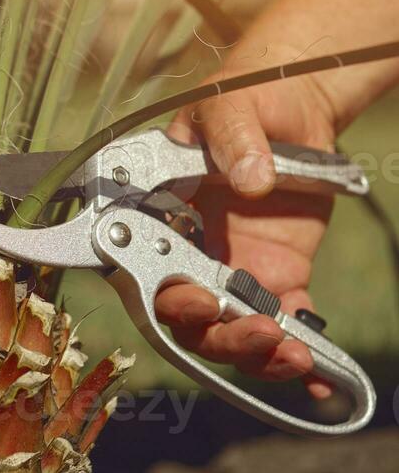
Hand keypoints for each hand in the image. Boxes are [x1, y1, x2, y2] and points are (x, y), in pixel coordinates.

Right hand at [156, 65, 338, 398]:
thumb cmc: (246, 97)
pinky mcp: (278, 273)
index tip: (198, 304)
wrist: (293, 104)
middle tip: (259, 331)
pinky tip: (325, 375)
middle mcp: (193, 252)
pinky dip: (303, 355)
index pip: (148, 271)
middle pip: (190, 319)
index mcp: (164, 216)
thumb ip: (233, 137)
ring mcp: (236, 266)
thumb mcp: (230, 105)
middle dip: (220, 337)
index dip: (166, 300)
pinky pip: (284, 322)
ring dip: (258, 355)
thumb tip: (250, 180)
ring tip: (297, 356)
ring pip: (232, 331)